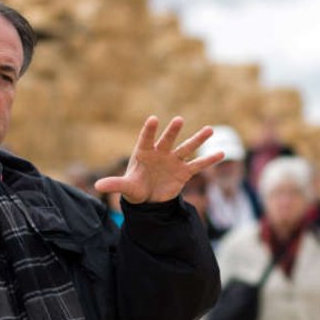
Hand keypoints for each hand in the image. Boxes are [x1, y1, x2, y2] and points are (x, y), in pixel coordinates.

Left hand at [93, 116, 222, 203]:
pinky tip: (222, 152)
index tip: (153, 119)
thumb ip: (114, 184)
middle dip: (173, 131)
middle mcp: (160, 153)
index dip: (149, 130)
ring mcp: (174, 161)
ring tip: (210, 130)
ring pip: (187, 148)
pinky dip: (209, 159)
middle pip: (168, 140)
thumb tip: (98, 185)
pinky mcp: (184, 172)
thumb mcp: (126, 187)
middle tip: (179, 120)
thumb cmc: (135, 188)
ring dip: (198, 139)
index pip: (146, 139)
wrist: (149, 199)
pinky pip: (198, 165)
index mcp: (144, 153)